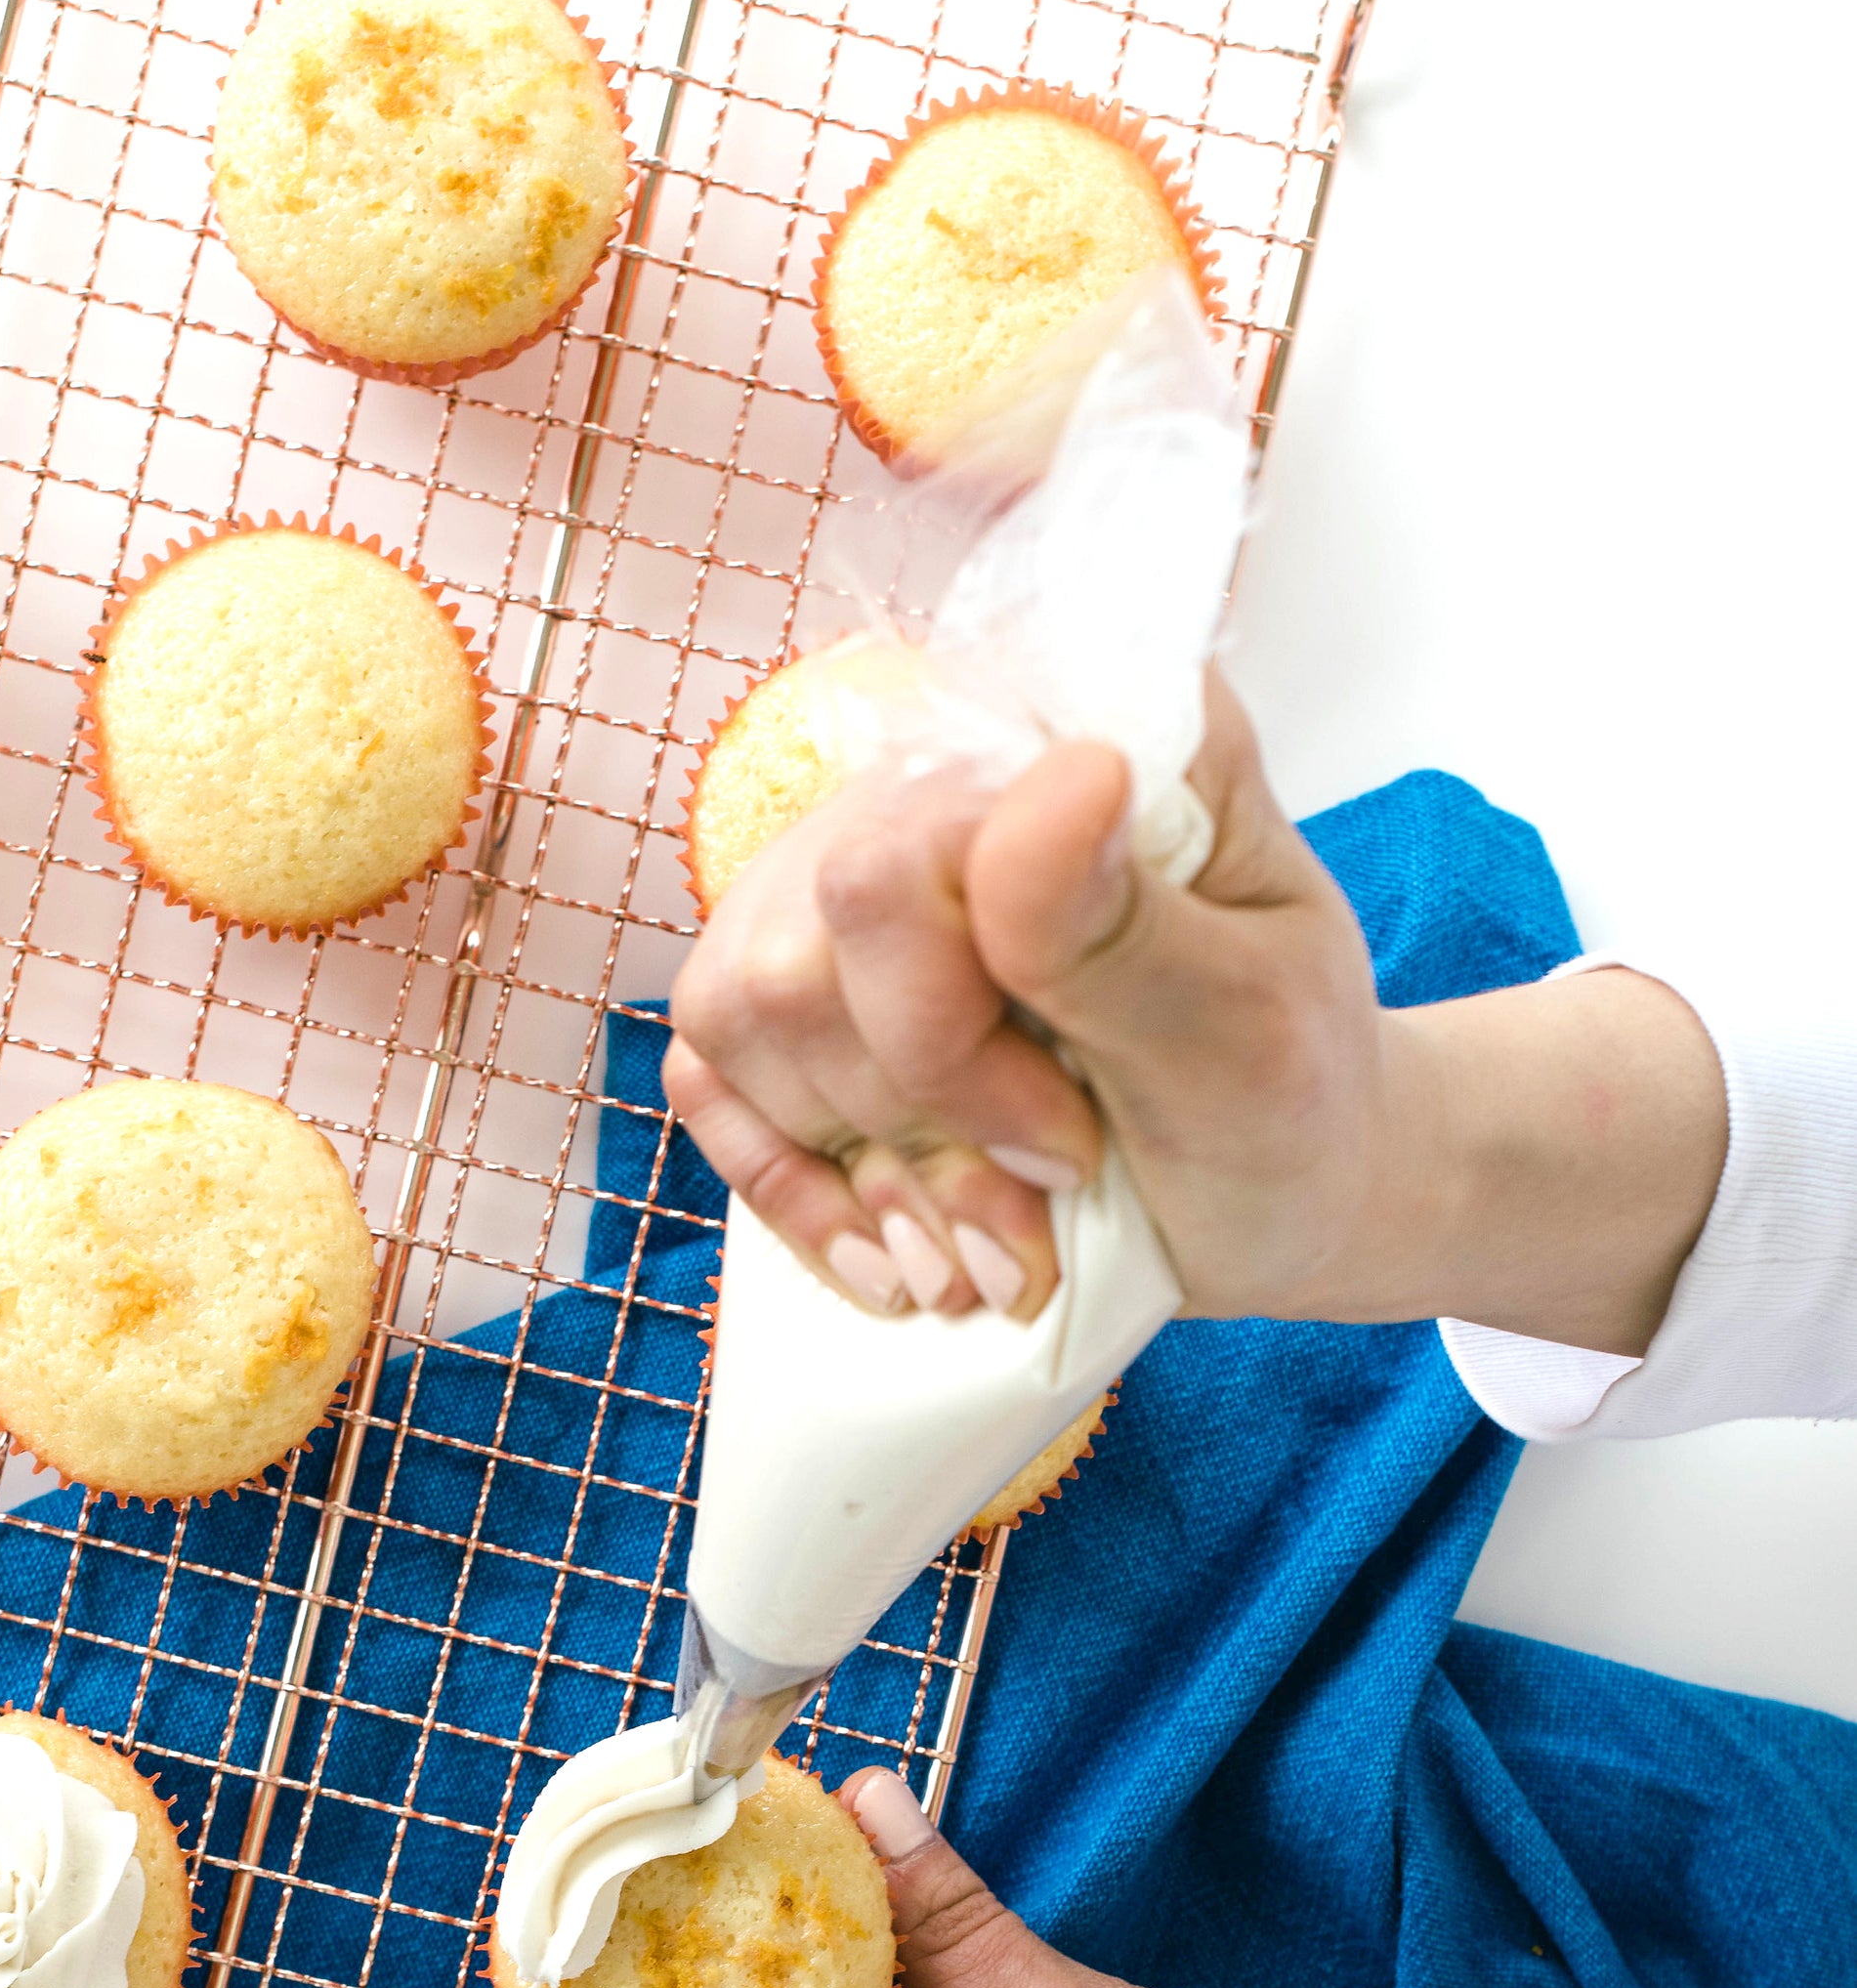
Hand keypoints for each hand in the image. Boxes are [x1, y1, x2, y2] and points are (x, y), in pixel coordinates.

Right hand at [667, 673, 1727, 1354]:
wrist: (1268, 1192)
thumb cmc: (1281, 1105)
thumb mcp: (1246, 1034)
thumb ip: (1128, 928)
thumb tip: (1057, 780)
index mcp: (1079, 739)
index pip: (898, 854)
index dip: (950, 1038)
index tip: (1070, 1140)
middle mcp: (943, 778)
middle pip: (799, 956)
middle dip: (917, 1125)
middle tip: (1040, 1199)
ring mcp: (853, 880)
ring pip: (737, 1017)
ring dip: (865, 1171)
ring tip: (985, 1243)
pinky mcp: (805, 988)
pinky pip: (707, 1075)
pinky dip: (793, 1190)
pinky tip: (891, 1249)